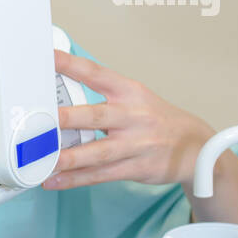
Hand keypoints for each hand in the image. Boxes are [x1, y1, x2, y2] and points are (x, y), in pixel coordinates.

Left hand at [42, 49, 214, 189]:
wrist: (197, 145)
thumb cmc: (155, 120)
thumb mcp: (135, 98)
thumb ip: (101, 97)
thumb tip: (58, 101)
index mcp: (129, 92)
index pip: (96, 74)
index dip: (72, 65)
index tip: (49, 58)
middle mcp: (132, 115)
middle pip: (95, 115)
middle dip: (67, 118)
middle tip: (41, 121)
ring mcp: (136, 143)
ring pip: (98, 151)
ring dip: (68, 157)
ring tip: (43, 160)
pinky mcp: (137, 167)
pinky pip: (101, 174)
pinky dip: (76, 178)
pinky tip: (54, 179)